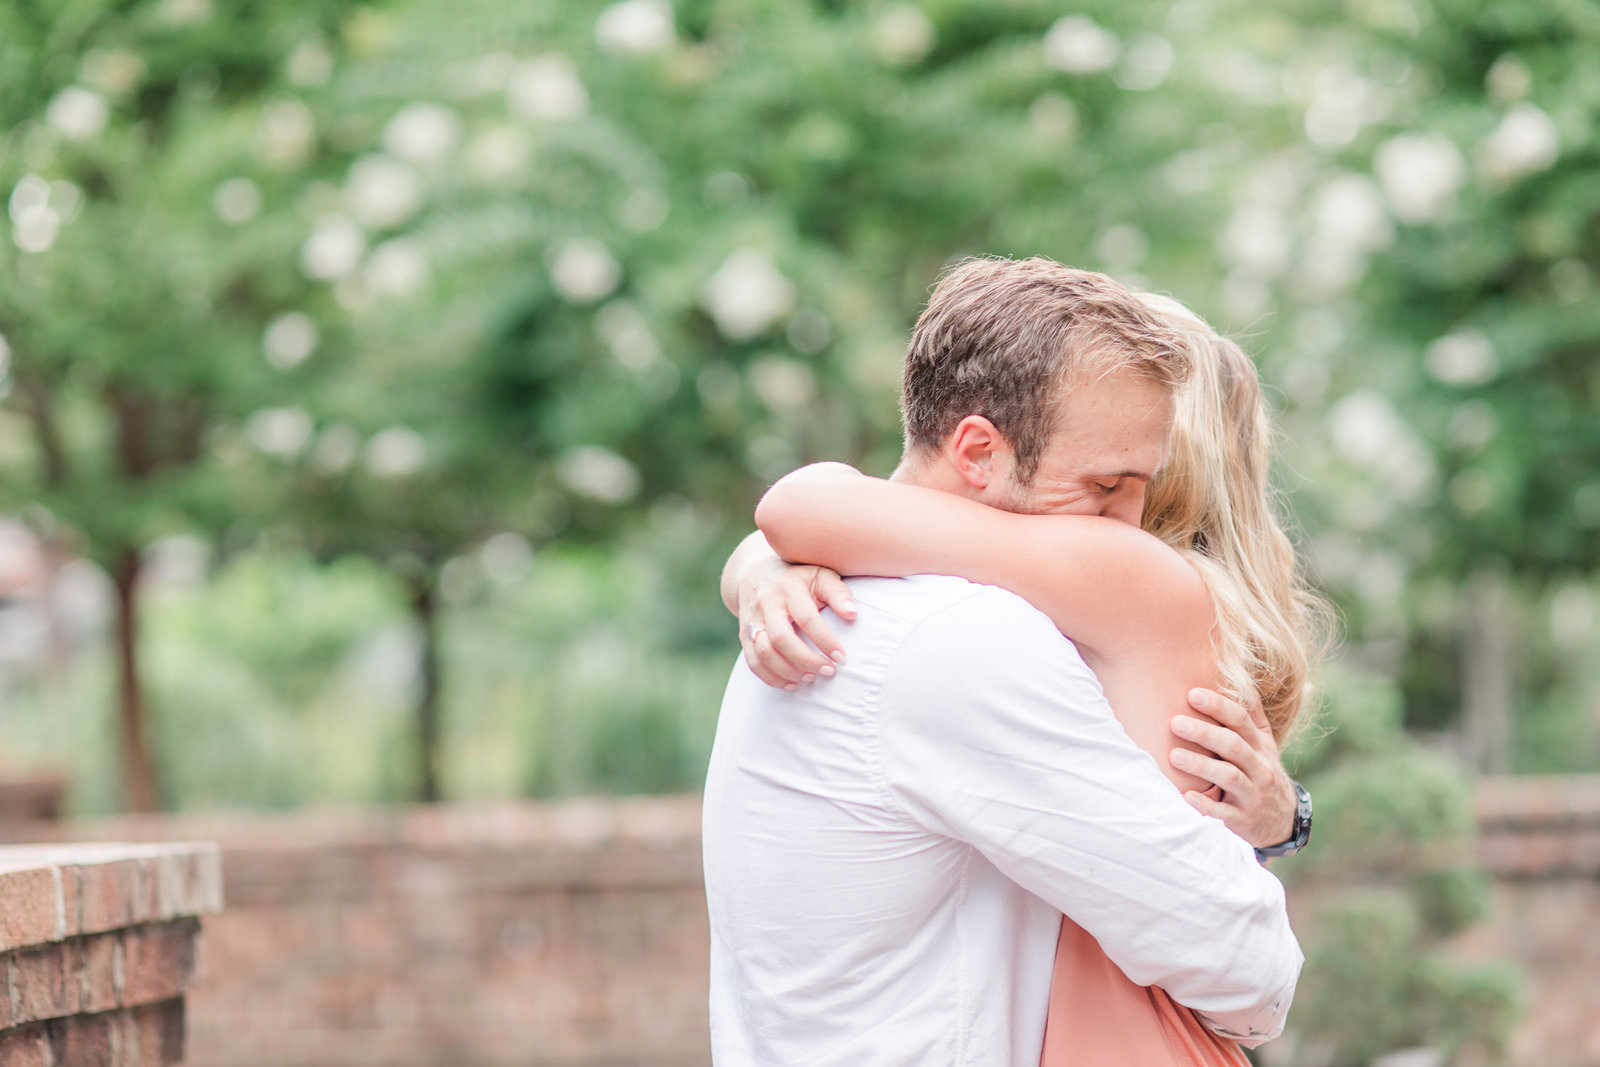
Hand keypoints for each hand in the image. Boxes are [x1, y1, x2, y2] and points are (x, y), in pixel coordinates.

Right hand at [737, 556, 856, 690]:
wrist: (755, 571)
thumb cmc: (798, 576)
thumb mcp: (820, 574)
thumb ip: (838, 593)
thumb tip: (852, 614)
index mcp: (788, 588)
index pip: (806, 619)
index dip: (825, 640)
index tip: (841, 657)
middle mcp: (766, 604)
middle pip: (781, 639)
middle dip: (806, 660)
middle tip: (828, 671)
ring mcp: (752, 620)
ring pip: (763, 653)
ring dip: (788, 672)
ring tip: (810, 678)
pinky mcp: (744, 635)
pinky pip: (753, 661)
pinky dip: (771, 677)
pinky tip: (791, 683)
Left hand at [1170, 688, 1294, 849]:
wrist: (1282, 822)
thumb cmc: (1261, 772)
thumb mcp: (1262, 745)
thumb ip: (1250, 715)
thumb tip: (1236, 676)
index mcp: (1261, 746)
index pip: (1242, 720)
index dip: (1218, 706)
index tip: (1192, 693)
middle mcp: (1260, 768)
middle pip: (1234, 746)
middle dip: (1205, 733)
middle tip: (1175, 722)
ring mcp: (1253, 795)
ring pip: (1230, 777)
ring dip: (1201, 766)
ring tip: (1174, 756)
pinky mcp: (1243, 820)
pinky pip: (1224, 812)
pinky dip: (1206, 805)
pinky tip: (1185, 796)